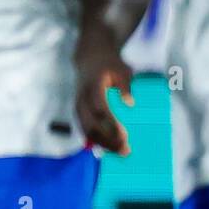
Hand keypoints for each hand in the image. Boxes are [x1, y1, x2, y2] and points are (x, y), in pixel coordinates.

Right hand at [75, 28, 134, 156]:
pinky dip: (97, 141)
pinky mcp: (78, 111)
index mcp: (93, 86)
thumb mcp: (122, 69)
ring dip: (103, 144)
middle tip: (126, 150)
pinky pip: (85, 130)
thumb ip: (125, 86)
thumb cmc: (109, 63)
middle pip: (92, 125)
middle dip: (108, 140)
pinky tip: (110, 148)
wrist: (89, 56)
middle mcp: (82, 98)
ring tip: (121, 152)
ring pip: (87, 130)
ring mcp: (78, 105)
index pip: (100, 110)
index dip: (111, 125)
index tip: (125, 136)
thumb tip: (130, 103)